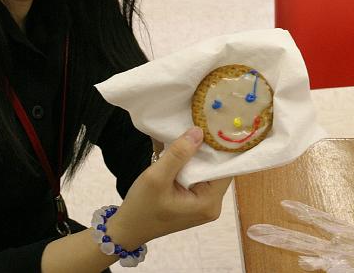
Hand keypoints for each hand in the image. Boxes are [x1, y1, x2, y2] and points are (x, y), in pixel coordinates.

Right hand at [107, 127, 231, 247]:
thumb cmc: (141, 207)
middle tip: (202, 123)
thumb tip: (199, 131)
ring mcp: (205, 204)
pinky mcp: (196, 202)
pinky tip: (186, 150)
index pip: (226, 169)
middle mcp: (213, 205)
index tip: (213, 126)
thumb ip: (178, 154)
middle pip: (219, 170)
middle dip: (210, 149)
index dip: (220, 148)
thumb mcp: (156, 178)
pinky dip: (193, 164)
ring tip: (194, 132)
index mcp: (208, 203)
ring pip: (209, 172)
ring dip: (200, 156)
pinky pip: (200, 177)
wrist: (128, 229)